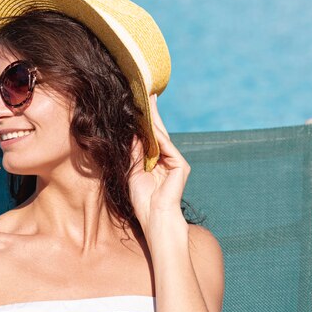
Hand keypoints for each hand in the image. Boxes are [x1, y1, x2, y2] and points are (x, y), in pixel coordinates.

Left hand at [129, 94, 190, 243]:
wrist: (155, 218)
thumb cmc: (142, 200)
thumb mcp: (132, 172)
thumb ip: (134, 153)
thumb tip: (131, 134)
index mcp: (156, 161)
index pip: (149, 137)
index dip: (144, 122)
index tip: (138, 104)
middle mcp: (167, 159)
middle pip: (157, 132)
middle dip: (151, 114)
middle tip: (146, 93)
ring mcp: (175, 161)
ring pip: (161, 136)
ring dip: (153, 119)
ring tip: (147, 101)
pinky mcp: (180, 165)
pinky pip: (165, 147)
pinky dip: (157, 135)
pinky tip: (150, 124)